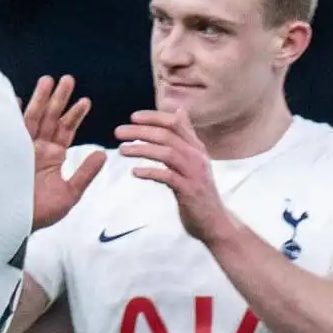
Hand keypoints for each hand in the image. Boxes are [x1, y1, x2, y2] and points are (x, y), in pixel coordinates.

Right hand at [22, 75, 105, 230]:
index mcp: (52, 156)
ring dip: (40, 100)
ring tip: (48, 81)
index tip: (86, 101)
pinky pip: (10, 130)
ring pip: (33, 118)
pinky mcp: (6, 152)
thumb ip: (84, 173)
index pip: (65, 130)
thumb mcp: (69, 194)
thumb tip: (103, 154)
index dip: (75, 115)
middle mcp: (37, 149)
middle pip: (50, 118)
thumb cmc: (40, 213)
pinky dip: (13, 115)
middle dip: (58, 99)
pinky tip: (17, 99)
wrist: (14, 225)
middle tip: (68, 80)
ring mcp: (21, 149)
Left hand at [115, 109, 234, 243]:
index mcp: (196, 147)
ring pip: (167, 153)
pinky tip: (135, 172)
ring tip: (122, 150)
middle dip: (141, 131)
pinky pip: (168, 177)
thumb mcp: (194, 159)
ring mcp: (194, 173)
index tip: (132, 117)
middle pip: (167, 135)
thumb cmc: (198, 189)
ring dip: (142, 149)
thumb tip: (179, 110)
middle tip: (118, 132)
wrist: (214, 221)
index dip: (153, 117)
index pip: (175, 123)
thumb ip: (185, 136)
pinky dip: (150, 172)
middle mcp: (197, 156)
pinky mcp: (189, 191)